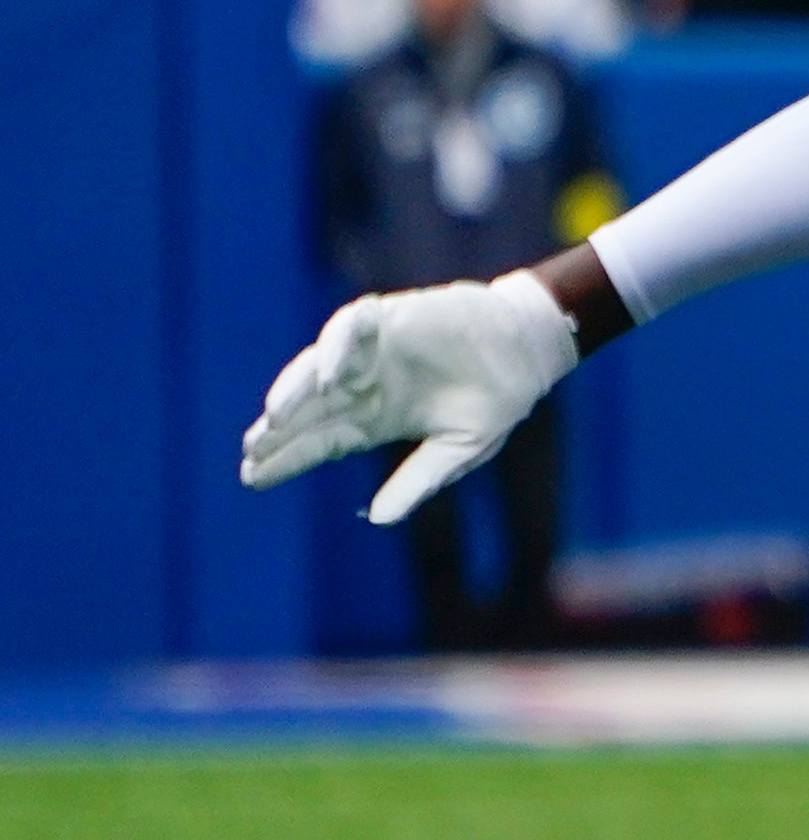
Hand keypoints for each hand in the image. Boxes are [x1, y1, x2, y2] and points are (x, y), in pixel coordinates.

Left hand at [241, 272, 581, 525]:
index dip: (287, 458)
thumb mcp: (460, 451)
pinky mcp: (387, 320)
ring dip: (295, 392)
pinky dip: (337, 350)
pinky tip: (330, 378)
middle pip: (308, 411)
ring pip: (316, 371)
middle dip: (277, 431)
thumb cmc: (496, 400)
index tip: (252, 478)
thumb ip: (418, 481)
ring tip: (274, 417)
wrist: (528, 352)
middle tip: (250, 453)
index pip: (321, 442)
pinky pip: (350, 328)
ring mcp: (370, 353)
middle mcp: (363, 387)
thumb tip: (379, 519)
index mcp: (376, 419)